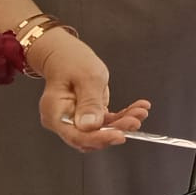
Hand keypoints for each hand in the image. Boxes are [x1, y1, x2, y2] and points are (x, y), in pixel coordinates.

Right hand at [28, 32, 147, 152]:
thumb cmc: (71, 62)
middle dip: (116, 130)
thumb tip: (90, 125)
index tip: (119, 135)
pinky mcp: (89, 116)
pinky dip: (123, 117)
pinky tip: (137, 109)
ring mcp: (76, 120)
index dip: (99, 138)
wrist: (67, 56)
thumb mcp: (86, 77)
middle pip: (91, 136)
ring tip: (140, 112)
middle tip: (135, 120)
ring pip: (102, 130)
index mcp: (56, 114)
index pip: (76, 136)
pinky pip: (107, 122)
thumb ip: (89, 102)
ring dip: (123, 123)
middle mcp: (64, 121)